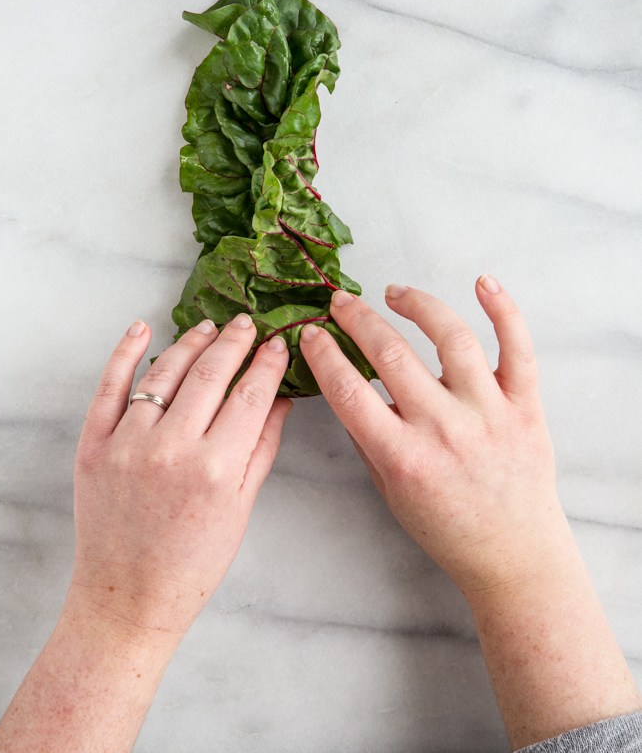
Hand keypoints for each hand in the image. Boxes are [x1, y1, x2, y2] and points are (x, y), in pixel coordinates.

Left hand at [0, 314, 292, 752]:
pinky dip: (124, 353)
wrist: (128, 599)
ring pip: (164, 372)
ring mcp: (129, 444)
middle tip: (248, 324)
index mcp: (217, 468)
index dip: (268, 363)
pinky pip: (110, 387)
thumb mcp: (241, 508)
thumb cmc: (192, 563)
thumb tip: (283, 399)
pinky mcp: (94, 446)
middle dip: (235, 341)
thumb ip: (262, 447)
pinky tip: (141, 329)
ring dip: (190, 342)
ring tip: (209, 327)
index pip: (251, 395)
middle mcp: (173, 449)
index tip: (278, 343)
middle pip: (210, 374)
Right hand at [299, 276, 558, 594]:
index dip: (323, 354)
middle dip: (357, 319)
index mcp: (404, 457)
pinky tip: (483, 281)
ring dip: (417, 305)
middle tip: (341, 302)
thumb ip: (368, 440)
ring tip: (395, 294)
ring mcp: (489, 413)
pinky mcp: (524, 405)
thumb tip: (348, 388)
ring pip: (451, 338)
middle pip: (391, 354)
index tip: (311, 332)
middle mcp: (444, 429)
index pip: (349, 391)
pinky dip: (503, 310)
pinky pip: (518, 347)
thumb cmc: (448, 528)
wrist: (514, 554)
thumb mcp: (390, 493)